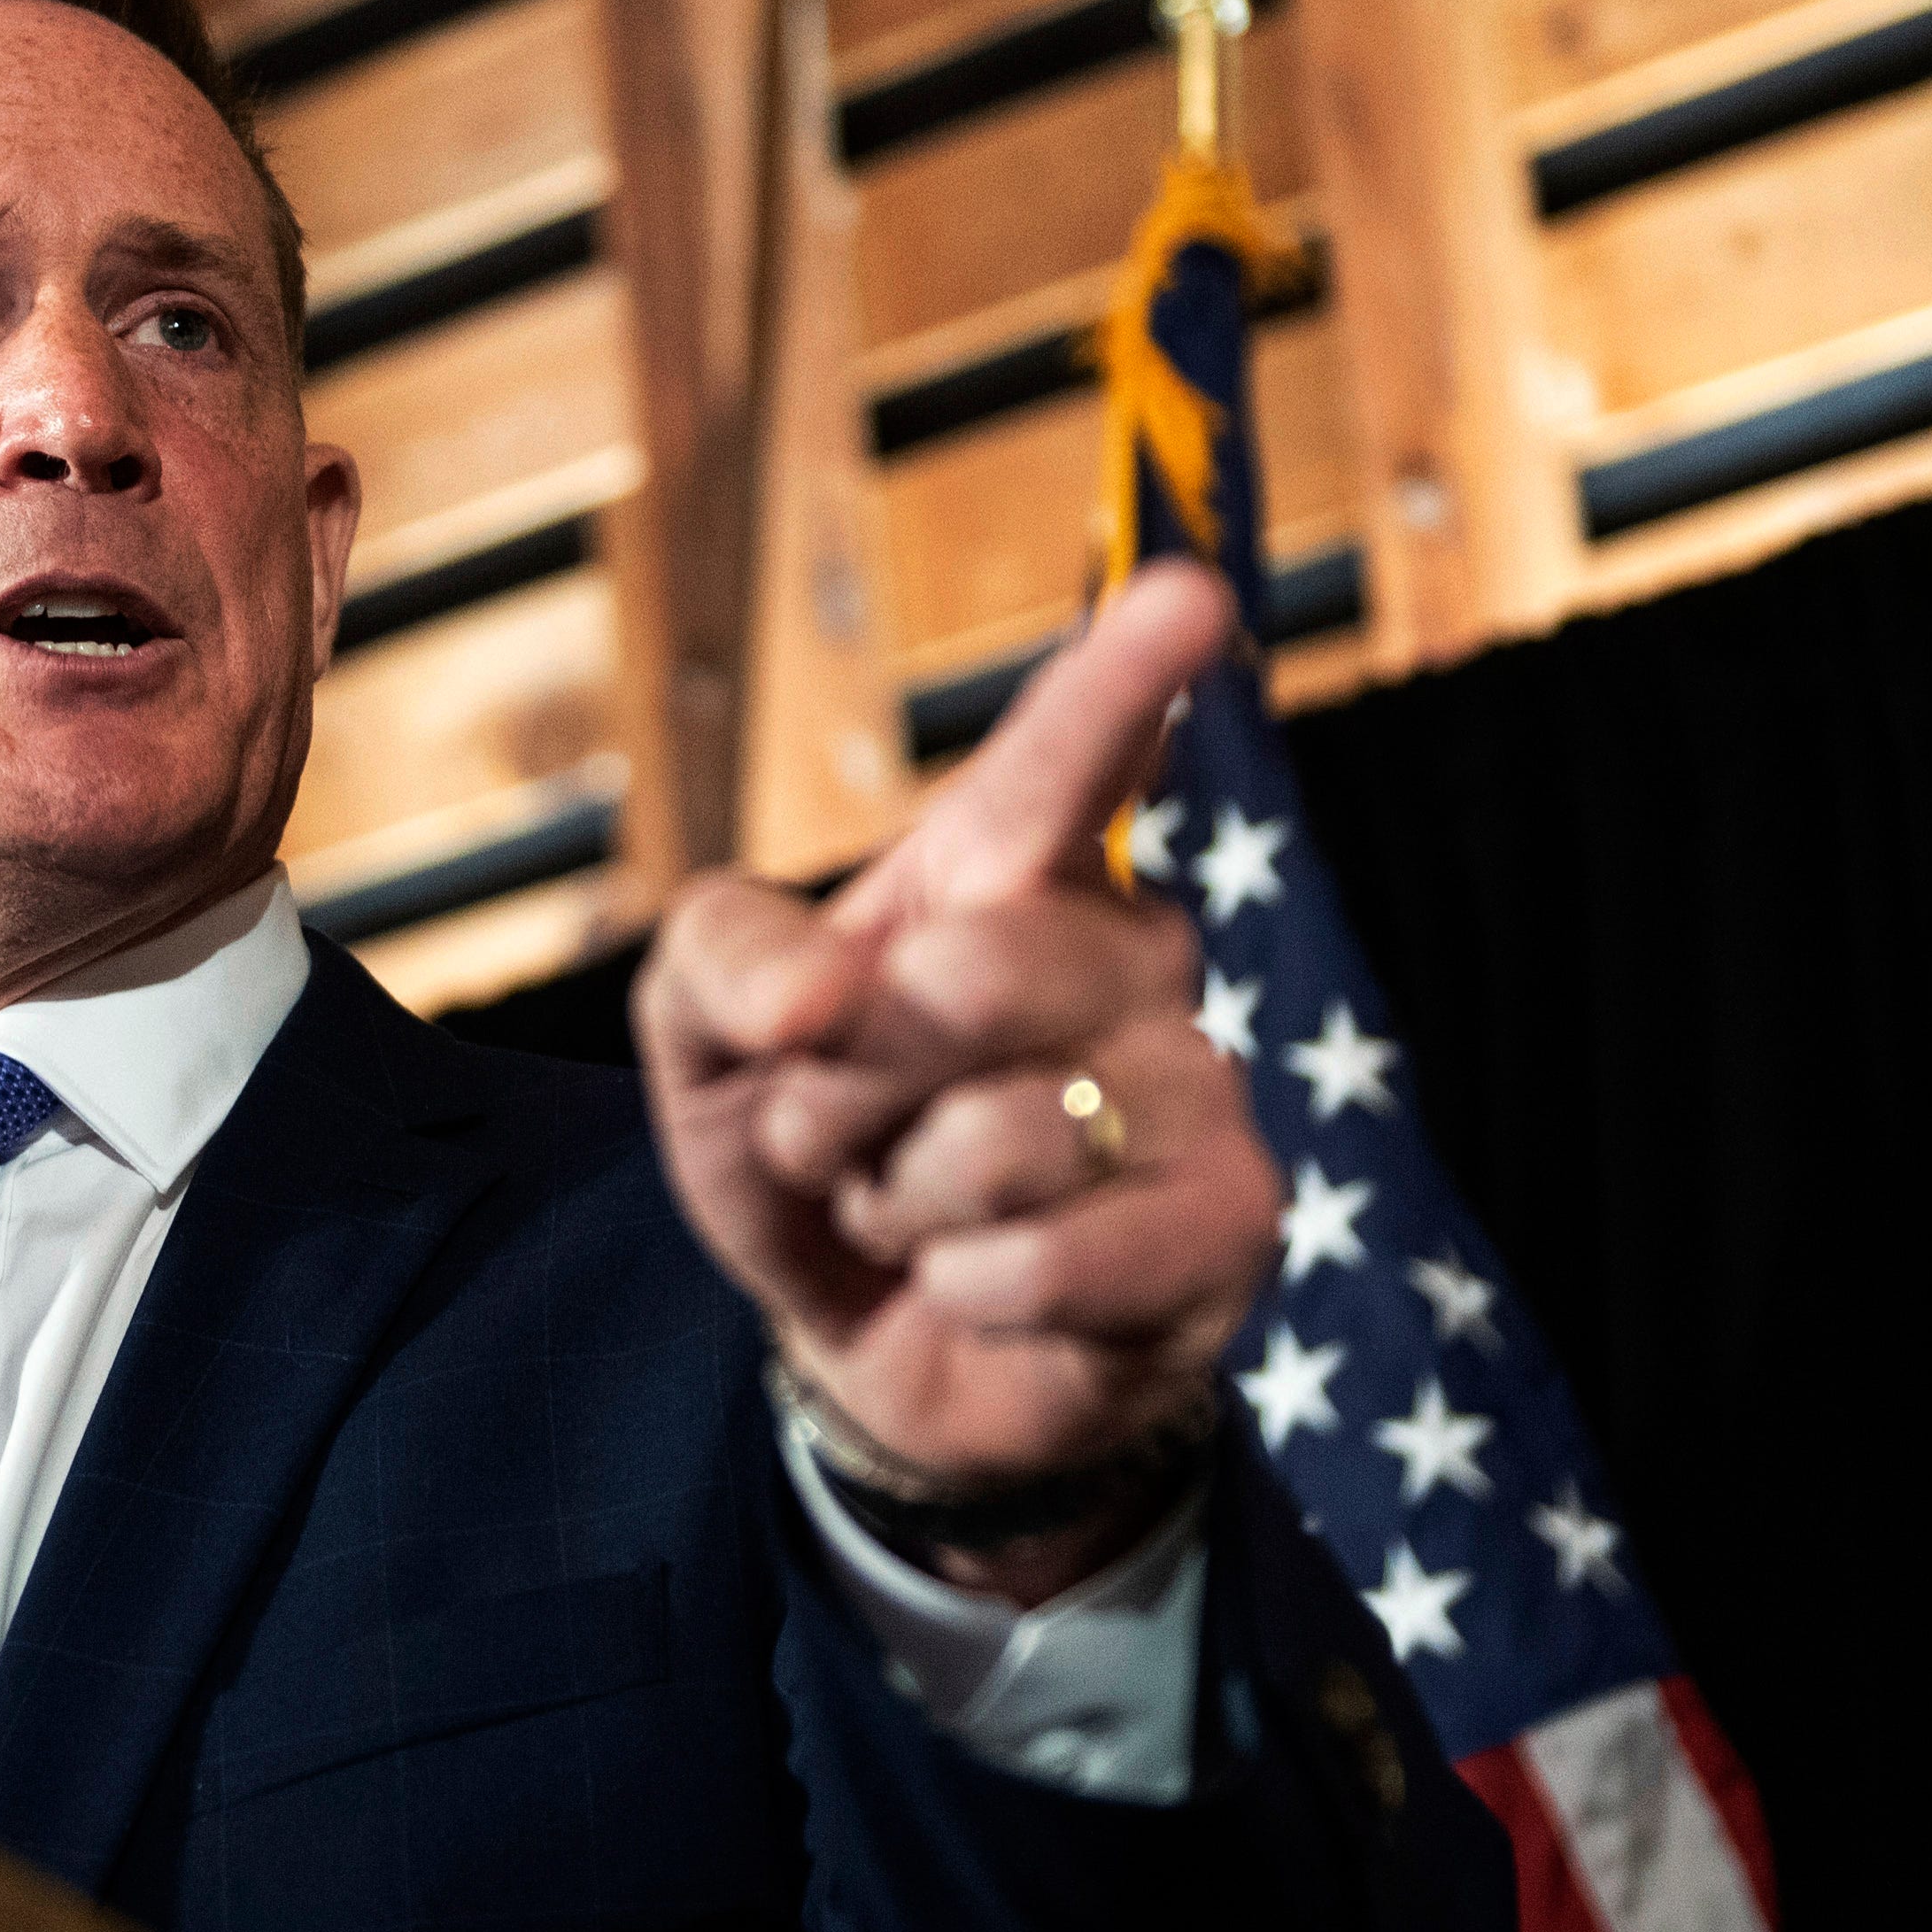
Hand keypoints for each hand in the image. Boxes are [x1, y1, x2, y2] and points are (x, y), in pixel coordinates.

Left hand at [633, 559, 1279, 1600]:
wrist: (866, 1336)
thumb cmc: (808, 1141)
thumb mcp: (704, 1039)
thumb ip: (725, 963)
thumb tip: (827, 992)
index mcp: (1006, 873)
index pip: (1062, 763)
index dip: (1120, 681)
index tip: (1185, 595)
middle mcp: (1127, 953)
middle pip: (981, 973)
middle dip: (854, 1077)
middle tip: (831, 1123)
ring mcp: (1196, 1086)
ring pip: (1014, 1130)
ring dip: (904, 1192)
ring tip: (912, 1205)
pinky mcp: (1228, 1224)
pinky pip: (1062, 1254)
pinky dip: (968, 1282)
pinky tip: (971, 1281)